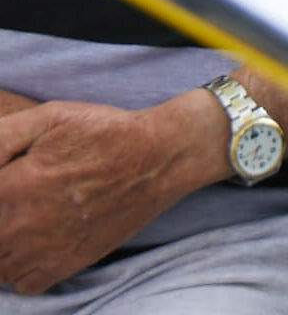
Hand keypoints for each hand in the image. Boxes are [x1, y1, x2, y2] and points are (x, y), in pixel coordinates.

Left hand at [0, 98, 216, 292]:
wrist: (160, 157)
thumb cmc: (106, 132)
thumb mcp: (53, 116)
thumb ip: (3, 135)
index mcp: (15, 184)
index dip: (1, 191)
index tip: (13, 186)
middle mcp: (23, 222)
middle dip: (2, 217)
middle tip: (21, 201)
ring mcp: (44, 249)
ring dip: (6, 245)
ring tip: (24, 223)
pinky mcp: (66, 264)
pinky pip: (23, 284)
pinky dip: (22, 270)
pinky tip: (35, 245)